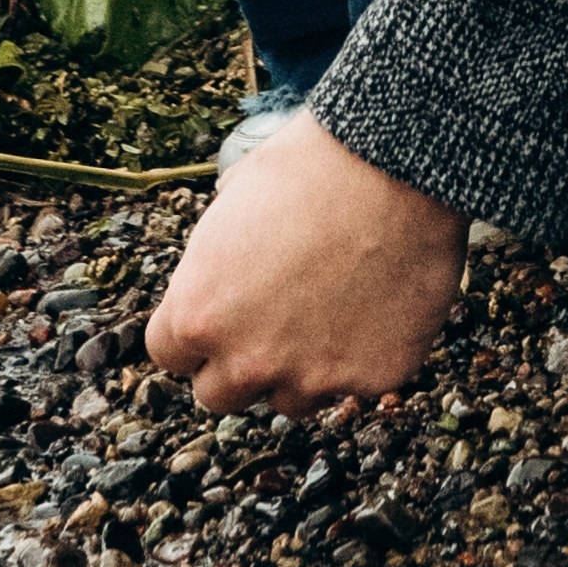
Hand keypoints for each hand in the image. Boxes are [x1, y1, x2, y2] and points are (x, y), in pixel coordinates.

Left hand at [146, 111, 467, 413]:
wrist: (397, 167)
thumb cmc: (311, 166)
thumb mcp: (235, 197)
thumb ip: (217, 254)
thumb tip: (225, 258)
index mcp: (198, 314)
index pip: (169, 354)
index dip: (196, 331)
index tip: (220, 313)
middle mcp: (247, 359)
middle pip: (219, 394)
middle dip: (239, 362)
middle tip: (271, 321)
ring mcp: (313, 378)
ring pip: (290, 400)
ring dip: (300, 368)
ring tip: (332, 307)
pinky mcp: (374, 380)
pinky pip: (359, 382)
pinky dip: (366, 352)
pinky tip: (380, 299)